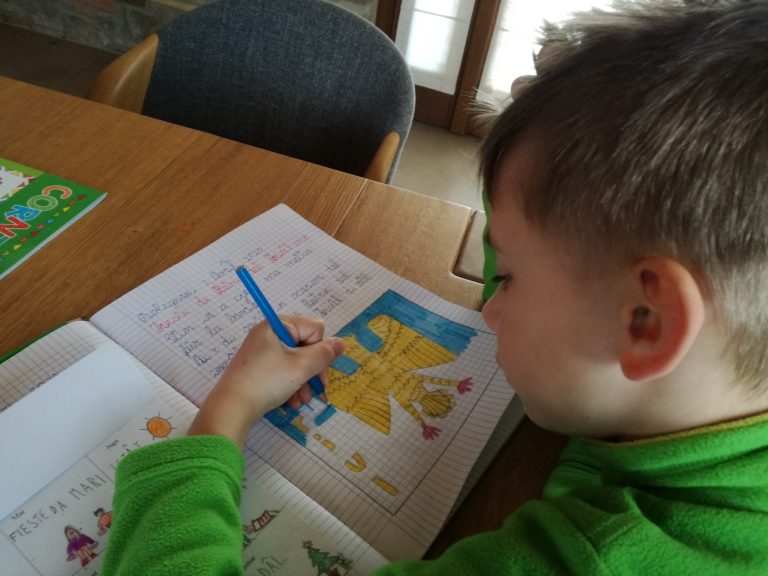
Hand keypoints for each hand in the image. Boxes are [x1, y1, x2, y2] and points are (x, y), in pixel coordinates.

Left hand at [188, 316, 344, 446]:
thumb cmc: (267, 382)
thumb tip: (342, 343)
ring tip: (301, 401)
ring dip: (303, 381)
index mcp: (277, 325)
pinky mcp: (258, 368)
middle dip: (313, 370)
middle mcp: (268, 334)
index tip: (319, 372)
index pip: (314, 328)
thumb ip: (325, 354)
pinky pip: (283, 371)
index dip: (320, 350)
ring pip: (295, 361)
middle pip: (306, 346)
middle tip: (317, 390)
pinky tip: (291, 402)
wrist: (231, 409)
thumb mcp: (301, 367)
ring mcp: (262, 351)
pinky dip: (290, 385)